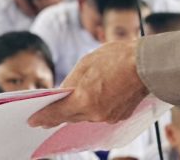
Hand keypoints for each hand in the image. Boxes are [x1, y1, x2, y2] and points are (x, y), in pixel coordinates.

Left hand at [27, 40, 147, 127]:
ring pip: (86, 115)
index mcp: (84, 100)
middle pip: (70, 117)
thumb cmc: (117, 58)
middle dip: (58, 114)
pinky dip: (95, 107)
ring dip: (77, 109)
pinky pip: (100, 114)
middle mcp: (95, 113)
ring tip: (70, 102)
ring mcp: (108, 117)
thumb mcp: (87, 63)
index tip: (32, 121)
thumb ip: (72, 81)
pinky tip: (94, 97)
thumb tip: (63, 93)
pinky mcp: (120, 116)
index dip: (43, 117)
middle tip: (44, 116)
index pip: (57, 113)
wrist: (147, 64)